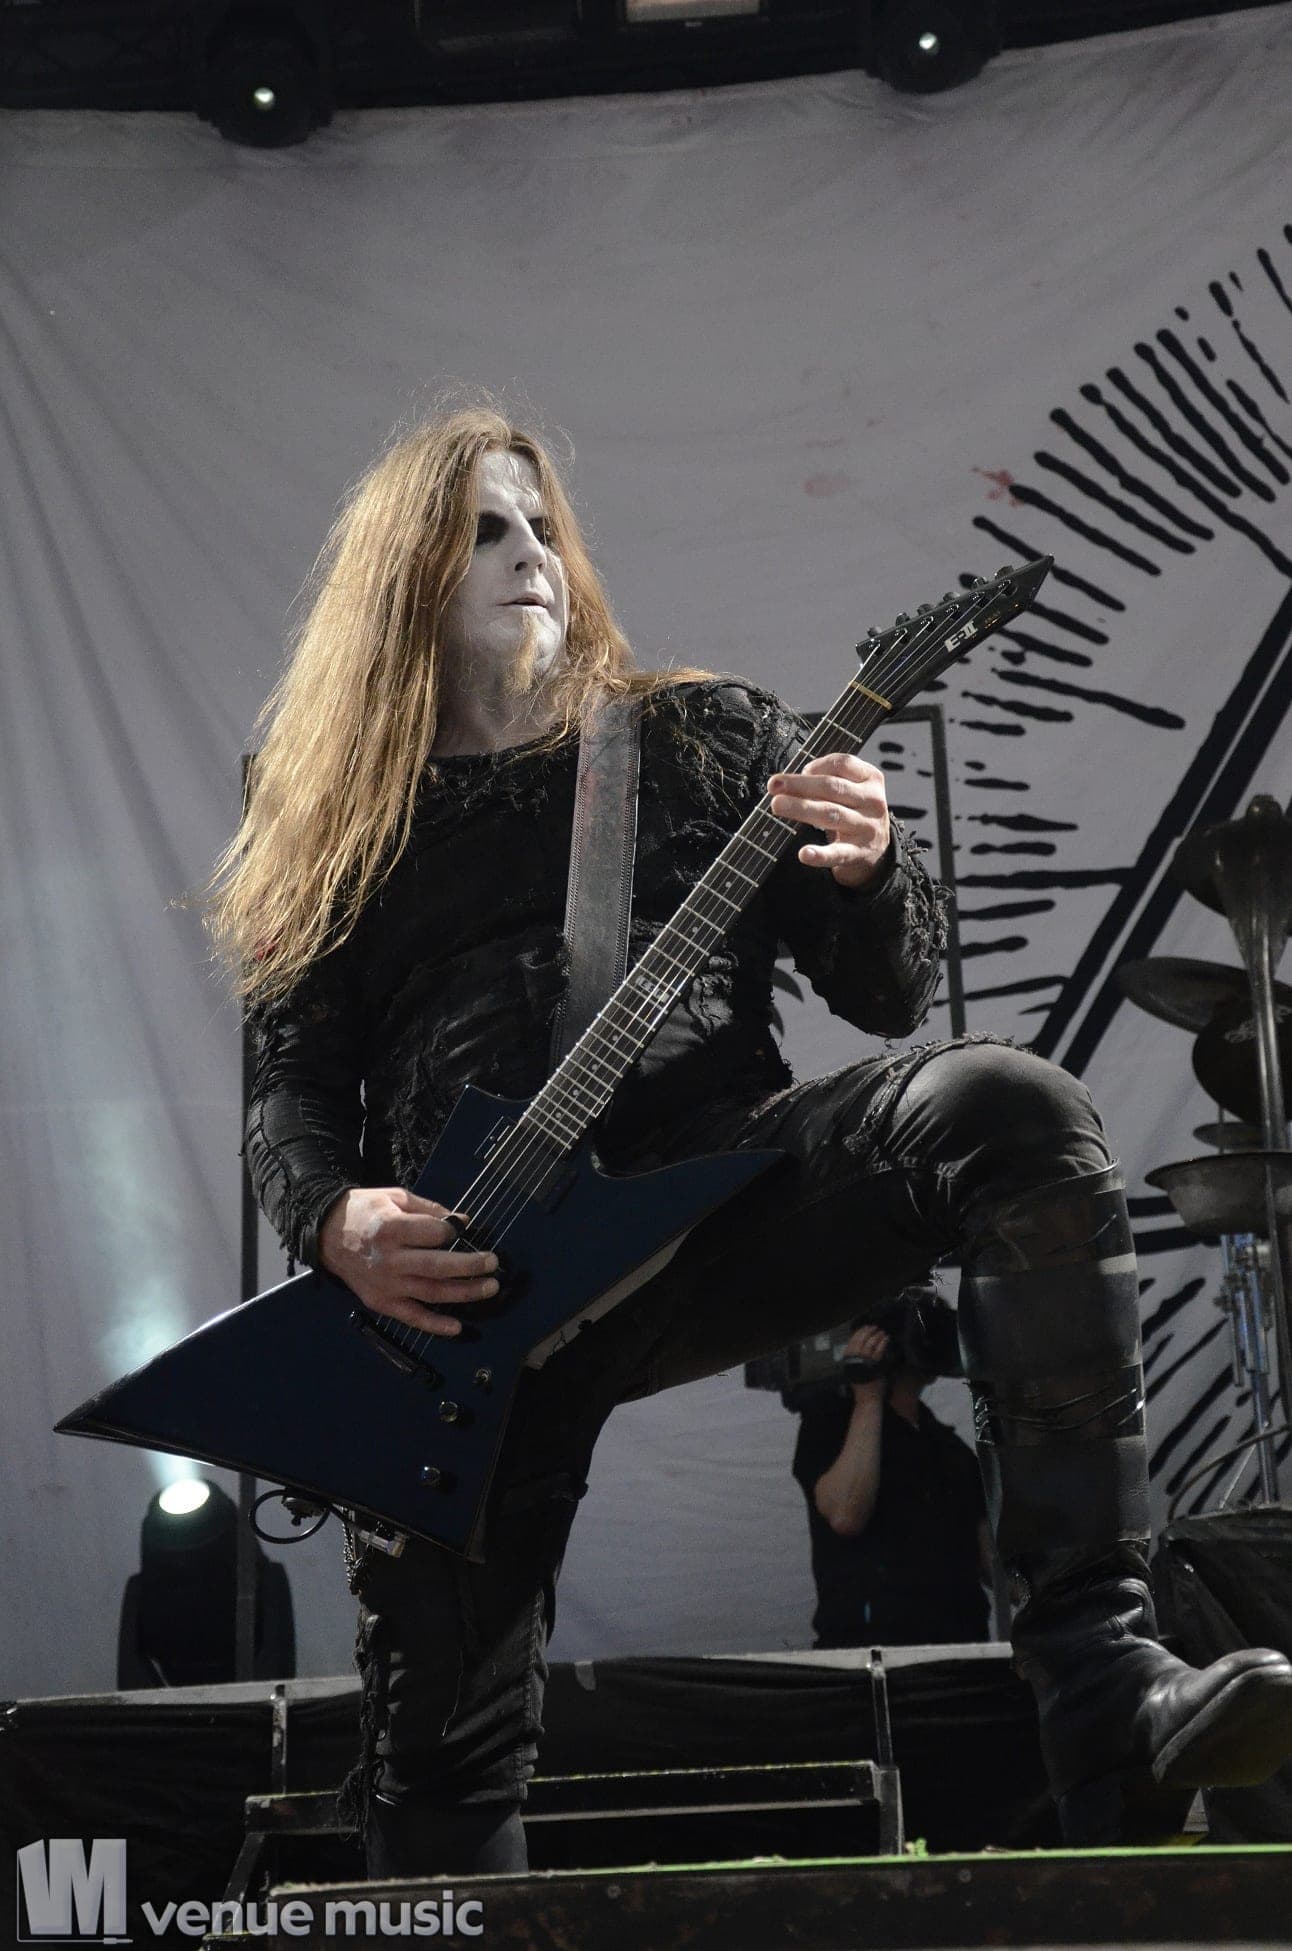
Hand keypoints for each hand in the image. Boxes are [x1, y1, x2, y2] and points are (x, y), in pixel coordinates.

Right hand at [318, 1186, 499, 1337]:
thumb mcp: (394, 1197)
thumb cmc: (364, 1211)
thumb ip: (428, 1208)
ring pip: (431, 1293)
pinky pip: (411, 1317)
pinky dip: (434, 1325)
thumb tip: (462, 1221)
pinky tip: (457, 1327)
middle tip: (493, 1263)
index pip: (434, 1234)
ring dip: (464, 1293)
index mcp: (390, 1229)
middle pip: (438, 1267)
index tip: (465, 1228)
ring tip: (489, 1288)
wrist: (325, 1234)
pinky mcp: (380, 1302)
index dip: (454, 1231)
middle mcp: (389, 1260)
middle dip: (470, 1266)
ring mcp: (385, 1285)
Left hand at [768, 753, 891, 888]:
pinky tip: (804, 853)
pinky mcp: (859, 852)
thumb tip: (787, 783)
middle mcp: (872, 801)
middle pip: (833, 787)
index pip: (843, 764)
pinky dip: (820, 854)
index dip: (817, 765)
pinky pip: (838, 853)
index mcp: (871, 779)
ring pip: (831, 814)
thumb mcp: (851, 790)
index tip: (799, 770)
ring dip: (801, 808)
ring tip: (777, 805)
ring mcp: (867, 827)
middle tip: (774, 785)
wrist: (877, 848)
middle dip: (800, 785)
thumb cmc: (855, 811)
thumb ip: (826, 781)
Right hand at [844, 1324, 890, 1401]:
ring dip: (876, 1335)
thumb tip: (859, 1344)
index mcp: (848, 1361)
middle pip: (860, 1340)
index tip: (864, 1328)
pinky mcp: (874, 1365)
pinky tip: (885, 1339)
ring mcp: (864, 1362)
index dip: (858, 1333)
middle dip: (867, 1331)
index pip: (851, 1342)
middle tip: (874, 1327)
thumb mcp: (852, 1370)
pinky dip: (883, 1342)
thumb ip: (853, 1358)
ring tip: (881, 1332)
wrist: (867, 1397)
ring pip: (870, 1343)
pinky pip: (879, 1350)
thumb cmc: (861, 1385)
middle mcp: (854, 1360)